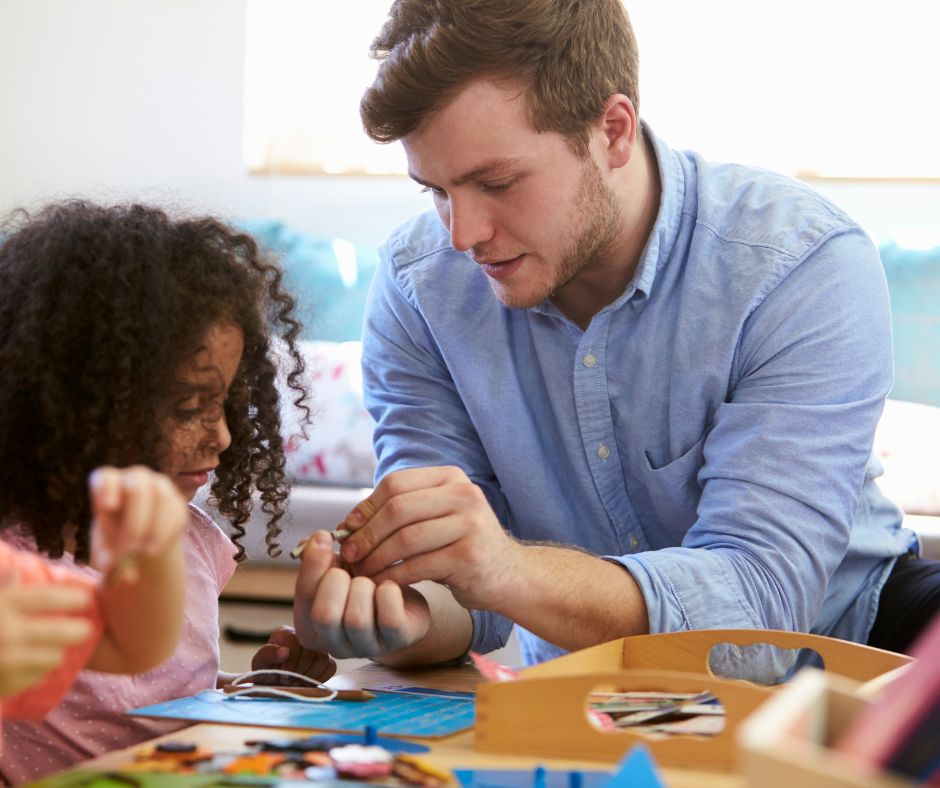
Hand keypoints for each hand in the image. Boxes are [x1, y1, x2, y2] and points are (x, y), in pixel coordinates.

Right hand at [0, 584, 93, 697]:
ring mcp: (4, 660)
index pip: (45, 597)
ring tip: (54, 651)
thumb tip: (37, 580)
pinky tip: (32, 667)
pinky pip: (35, 677)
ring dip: (54, 653)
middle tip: (86, 630)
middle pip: (58, 631)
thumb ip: (9, 593)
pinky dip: (37, 672)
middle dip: (76, 631)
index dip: (69, 598)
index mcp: (0, 605)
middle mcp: (4, 631)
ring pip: (51, 657)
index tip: (86, 599)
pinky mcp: (3, 684)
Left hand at [88, 466, 187, 583]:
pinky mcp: (176, 501)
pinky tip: (155, 549)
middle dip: (134, 518)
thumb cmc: (113, 542)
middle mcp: (134, 479)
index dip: (107, 488)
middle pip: (136, 486)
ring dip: (154, 526)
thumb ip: (106, 559)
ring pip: (160, 497)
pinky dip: (165, 532)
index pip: (106, 477)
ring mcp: (158, 487)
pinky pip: (175, 512)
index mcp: (108, 485)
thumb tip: (120, 571)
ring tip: (145, 552)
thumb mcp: (103, 551)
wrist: (139, 542)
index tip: (109, 507)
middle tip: (129, 548)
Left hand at [250, 625, 335, 683]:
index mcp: (285, 634)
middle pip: (311, 651)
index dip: (291, 660)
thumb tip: (285, 651)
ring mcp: (318, 648)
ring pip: (322, 659)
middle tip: (290, 680)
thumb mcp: (259, 664)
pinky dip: (320, 678)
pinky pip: (331, 667)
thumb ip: (267, 654)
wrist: (274, 687)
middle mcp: (304, 637)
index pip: (295, 641)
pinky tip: (307, 682)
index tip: (283, 675)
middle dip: (299, 670)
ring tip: (297, 681)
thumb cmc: (265, 674)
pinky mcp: (327, 661)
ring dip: (309, 675)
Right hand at [293, 530, 430, 658]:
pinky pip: (390, 619)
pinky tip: (389, 587)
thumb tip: (315, 540)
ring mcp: (366, 647)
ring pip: (356, 619)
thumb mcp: (335, 567)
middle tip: (350, 570)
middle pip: (324, 615)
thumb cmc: (361, 584)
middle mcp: (334, 645)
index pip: (303, 596)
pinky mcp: (396, 641)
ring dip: (364, 588)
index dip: (313, 563)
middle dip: (337, 581)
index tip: (323, 536)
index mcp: (311, 626)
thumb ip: (318, 555)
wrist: (401, 601)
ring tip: (371, 580)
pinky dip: (389, 594)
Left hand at [337, 466, 519, 610]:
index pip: (395, 484)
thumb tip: (348, 523)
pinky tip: (381, 584)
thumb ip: (401, 512)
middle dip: (366, 534)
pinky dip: (392, 576)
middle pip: (398, 509)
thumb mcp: (437, 516)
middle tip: (348, 555)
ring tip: (361, 572)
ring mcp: (470, 524)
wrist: (508, 574)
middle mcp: (463, 494)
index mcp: (451, 477)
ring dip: (375, 558)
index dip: (366, 507)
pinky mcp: (468, 556)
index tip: (347, 530)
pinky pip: (417, 566)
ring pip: (405, 539)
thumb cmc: (461, 545)